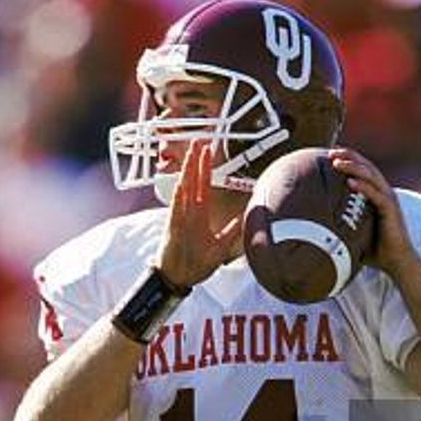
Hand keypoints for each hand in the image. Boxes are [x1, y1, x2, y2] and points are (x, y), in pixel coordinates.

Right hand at [157, 140, 242, 287]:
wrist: (180, 279)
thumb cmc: (195, 263)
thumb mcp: (220, 246)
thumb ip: (232, 230)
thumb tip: (247, 219)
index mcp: (199, 214)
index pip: (203, 185)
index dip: (205, 167)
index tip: (207, 151)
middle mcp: (189, 212)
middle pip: (193, 181)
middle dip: (196, 161)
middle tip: (198, 141)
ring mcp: (180, 219)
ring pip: (184, 190)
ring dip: (187, 173)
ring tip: (190, 155)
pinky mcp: (174, 230)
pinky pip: (176, 211)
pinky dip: (179, 198)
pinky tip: (182, 184)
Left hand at [329, 148, 418, 278]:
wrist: (397, 263)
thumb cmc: (375, 250)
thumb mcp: (354, 233)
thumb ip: (341, 226)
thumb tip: (315, 229)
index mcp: (376, 195)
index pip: (363, 170)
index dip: (349, 159)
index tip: (331, 153)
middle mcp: (384, 193)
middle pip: (367, 167)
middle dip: (349, 156)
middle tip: (331, 152)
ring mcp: (389, 200)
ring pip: (371, 177)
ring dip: (354, 167)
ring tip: (337, 162)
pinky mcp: (391, 211)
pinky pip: (376, 195)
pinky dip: (364, 187)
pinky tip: (350, 182)